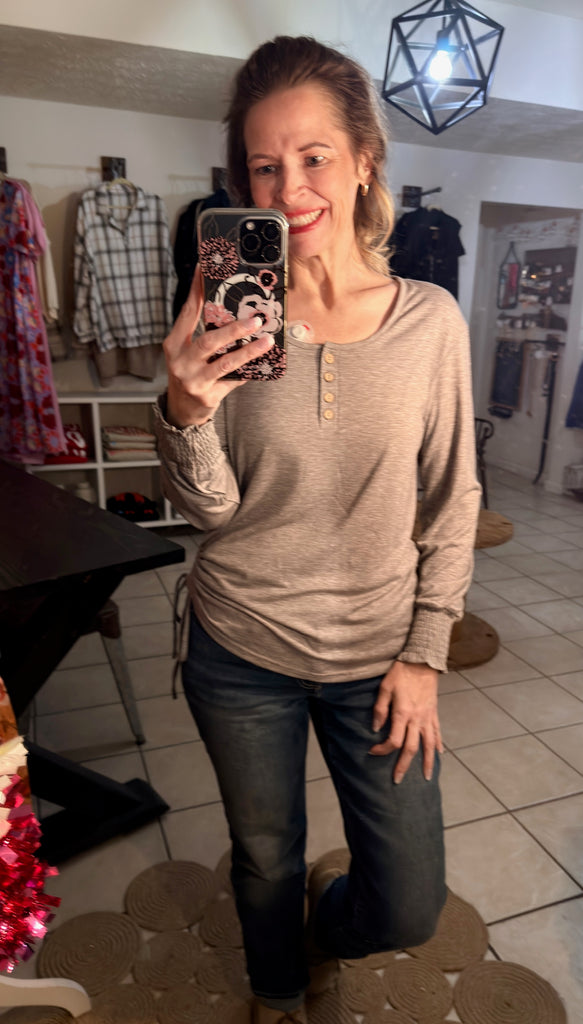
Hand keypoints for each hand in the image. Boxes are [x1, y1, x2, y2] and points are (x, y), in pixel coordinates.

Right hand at [163, 266, 274, 427]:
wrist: (181, 410)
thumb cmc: (189, 373)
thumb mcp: (187, 352)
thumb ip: (202, 333)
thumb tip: (231, 308)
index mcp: (174, 344)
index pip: (187, 313)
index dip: (197, 291)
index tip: (205, 270)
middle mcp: (180, 361)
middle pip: (209, 340)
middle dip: (234, 329)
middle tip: (256, 319)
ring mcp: (194, 380)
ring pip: (225, 362)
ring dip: (249, 351)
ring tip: (267, 340)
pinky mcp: (208, 396)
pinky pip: (233, 380)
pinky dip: (248, 371)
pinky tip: (262, 363)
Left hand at [369, 661, 442, 783]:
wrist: (422, 661)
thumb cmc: (400, 673)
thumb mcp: (385, 688)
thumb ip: (379, 709)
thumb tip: (375, 728)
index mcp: (402, 714)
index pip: (393, 740)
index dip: (382, 750)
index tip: (373, 751)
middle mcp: (416, 719)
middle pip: (411, 748)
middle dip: (403, 766)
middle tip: (398, 781)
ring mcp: (427, 717)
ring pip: (429, 745)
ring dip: (427, 762)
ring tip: (426, 777)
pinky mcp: (434, 713)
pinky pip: (438, 732)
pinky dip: (438, 745)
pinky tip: (438, 754)